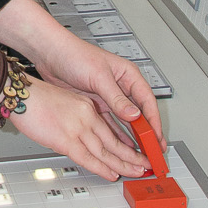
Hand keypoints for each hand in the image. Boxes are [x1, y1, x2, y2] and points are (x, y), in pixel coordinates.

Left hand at [0, 0, 162, 145]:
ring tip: (139, 152)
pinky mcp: (95, 104)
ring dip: (133, 136)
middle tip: (153, 149)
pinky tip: (121, 145)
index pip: (147, 102)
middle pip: (139, 113)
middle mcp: (121, 87)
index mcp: (128, 75)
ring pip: (125, 120)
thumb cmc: (74, 55)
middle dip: (147, 132)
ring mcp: (108, 97)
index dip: (154, 121)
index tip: (157, 137)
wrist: (50, 54)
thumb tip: (133, 114)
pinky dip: (116, 134)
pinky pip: (110, 123)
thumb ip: (117, 97)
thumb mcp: (99, 77)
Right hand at [5, 75, 148, 182]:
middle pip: (116, 140)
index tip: (137, 151)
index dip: (129, 141)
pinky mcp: (66, 139)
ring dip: (123, 164)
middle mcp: (87, 116)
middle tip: (146, 165)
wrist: (21, 94)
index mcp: (88, 107)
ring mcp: (78, 128)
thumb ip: (77, 120)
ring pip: (107, 151)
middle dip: (133, 155)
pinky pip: (89, 157)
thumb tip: (80, 138)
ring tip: (135, 172)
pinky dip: (102, 167)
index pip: (114, 127)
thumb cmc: (36, 99)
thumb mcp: (65, 104)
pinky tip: (112, 173)